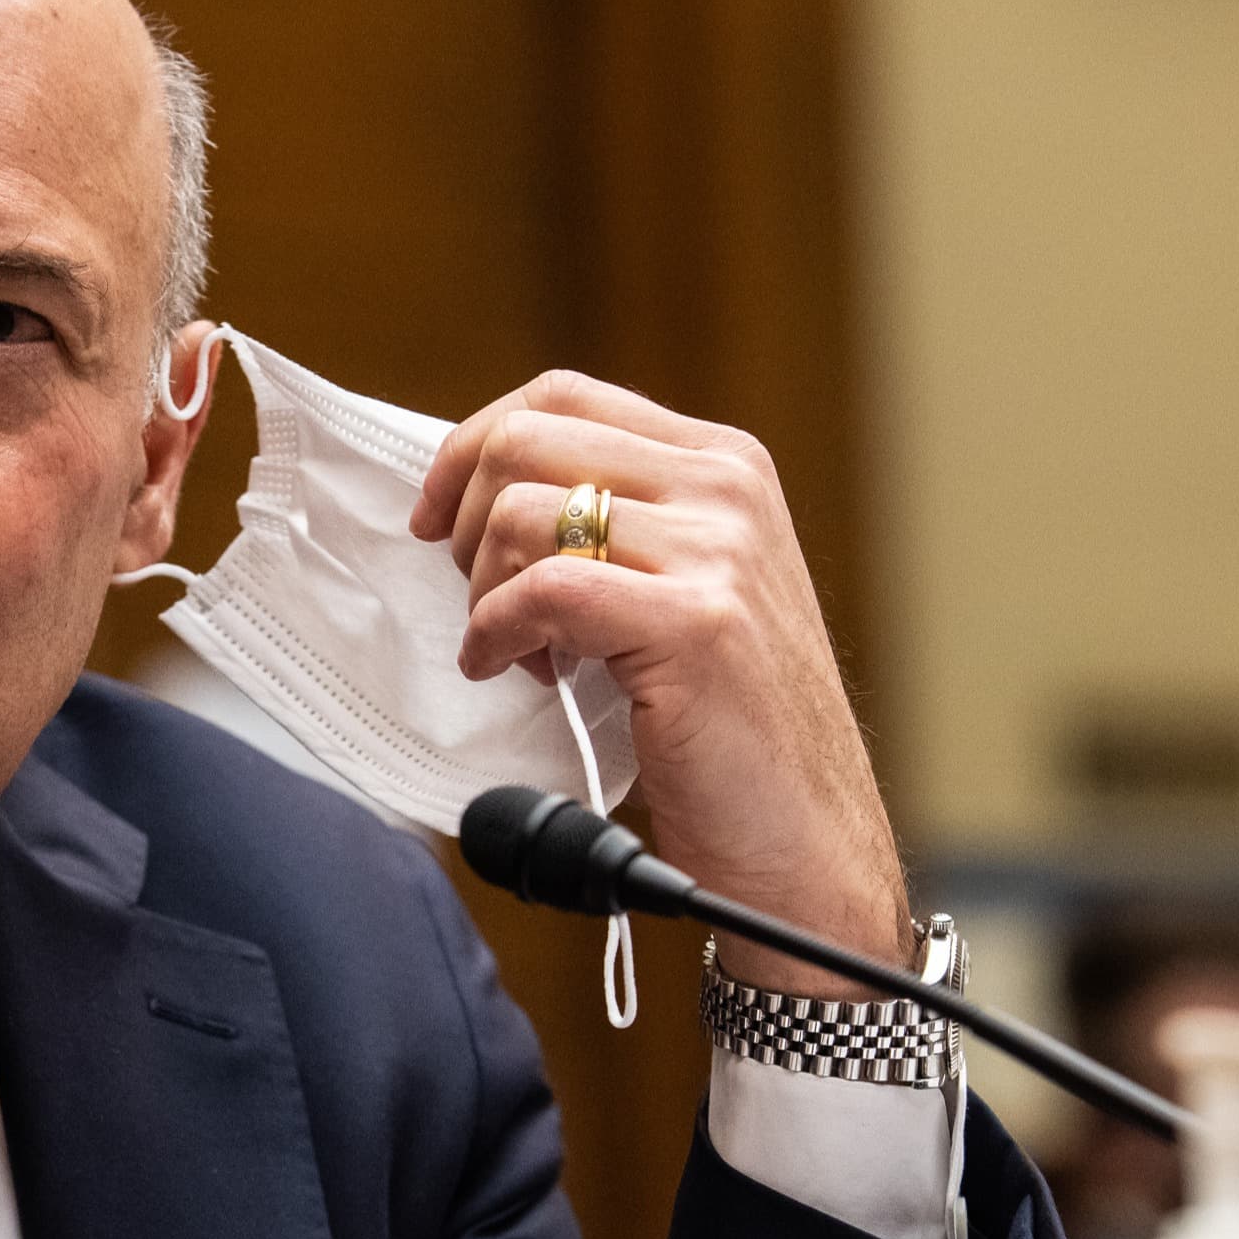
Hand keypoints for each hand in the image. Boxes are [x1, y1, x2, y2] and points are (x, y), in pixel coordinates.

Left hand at [410, 370, 906, 993]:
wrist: (804, 843)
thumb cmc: (727, 731)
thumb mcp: (681, 590)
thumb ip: (614, 527)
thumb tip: (480, 492)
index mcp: (723, 463)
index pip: (561, 396)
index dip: (471, 447)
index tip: (435, 519)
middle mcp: (727, 488)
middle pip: (525, 439)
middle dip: (465, 520)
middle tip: (478, 598)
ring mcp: (719, 551)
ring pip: (520, 513)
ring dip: (483, 590)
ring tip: (513, 652)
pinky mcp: (696, 624)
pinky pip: (541, 593)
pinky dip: (496, 634)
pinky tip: (508, 673)